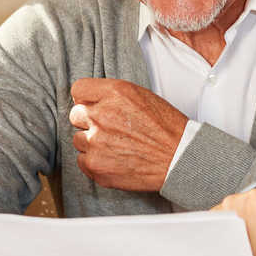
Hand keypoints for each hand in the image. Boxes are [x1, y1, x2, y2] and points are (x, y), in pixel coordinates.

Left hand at [68, 77, 186, 190]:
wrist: (179, 159)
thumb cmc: (166, 128)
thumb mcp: (142, 96)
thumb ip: (112, 95)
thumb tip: (89, 101)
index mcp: (115, 93)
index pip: (78, 89)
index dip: (86, 99)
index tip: (93, 106)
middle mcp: (101, 115)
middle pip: (75, 115)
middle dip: (89, 121)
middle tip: (110, 129)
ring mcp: (96, 142)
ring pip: (78, 140)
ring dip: (92, 143)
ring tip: (117, 146)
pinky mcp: (96, 166)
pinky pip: (82, 161)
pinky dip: (95, 161)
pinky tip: (115, 159)